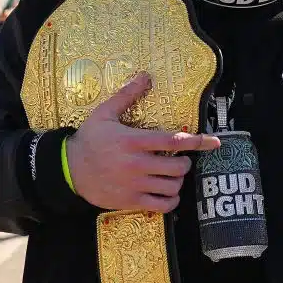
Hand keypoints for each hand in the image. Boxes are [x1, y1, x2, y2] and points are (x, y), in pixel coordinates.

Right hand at [65, 72, 220, 211]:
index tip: (214, 142)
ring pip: (172, 186)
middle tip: (179, 160)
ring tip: (172, 175)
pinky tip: (168, 193)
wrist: (68, 170)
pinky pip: (162, 206)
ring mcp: (135, 185)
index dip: (198, 141)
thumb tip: (146, 76)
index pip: (174, 141)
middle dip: (185, 163)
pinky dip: (171, 201)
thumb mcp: (104, 113)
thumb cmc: (89, 140)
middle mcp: (137, 164)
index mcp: (134, 140)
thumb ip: (127, 95)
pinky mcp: (130, 201)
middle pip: (178, 167)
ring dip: (178, 181)